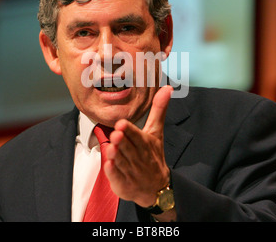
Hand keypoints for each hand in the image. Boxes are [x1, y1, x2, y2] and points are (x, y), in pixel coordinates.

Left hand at [104, 85, 173, 207]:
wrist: (157, 186)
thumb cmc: (153, 155)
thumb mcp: (156, 132)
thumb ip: (158, 110)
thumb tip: (167, 88)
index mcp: (145, 143)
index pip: (136, 135)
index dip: (129, 130)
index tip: (122, 123)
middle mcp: (137, 156)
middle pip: (128, 147)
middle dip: (122, 141)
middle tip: (116, 133)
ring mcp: (130, 170)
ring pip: (122, 161)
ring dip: (116, 155)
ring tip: (111, 147)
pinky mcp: (123, 182)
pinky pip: (117, 177)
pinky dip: (113, 172)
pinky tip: (108, 165)